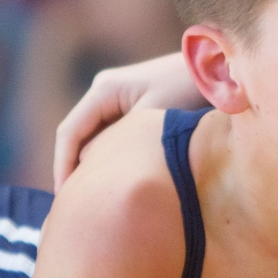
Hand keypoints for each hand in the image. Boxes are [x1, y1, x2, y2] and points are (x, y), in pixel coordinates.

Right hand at [53, 53, 201, 188]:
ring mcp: (115, 99)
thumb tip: (90, 165)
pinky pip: (109, 136)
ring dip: (89, 165)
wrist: (215, 71)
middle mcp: (103, 92)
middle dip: (72, 169)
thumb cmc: (187, 89)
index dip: (62, 165)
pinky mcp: (129, 107)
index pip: (70, 132)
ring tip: (90, 199)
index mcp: (103, 90)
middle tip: (73, 205)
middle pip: (76, 137)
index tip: (63, 196)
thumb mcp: (153, 119)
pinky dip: (107, 157)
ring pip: (91, 138)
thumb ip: (119, 141)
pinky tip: (111, 182)